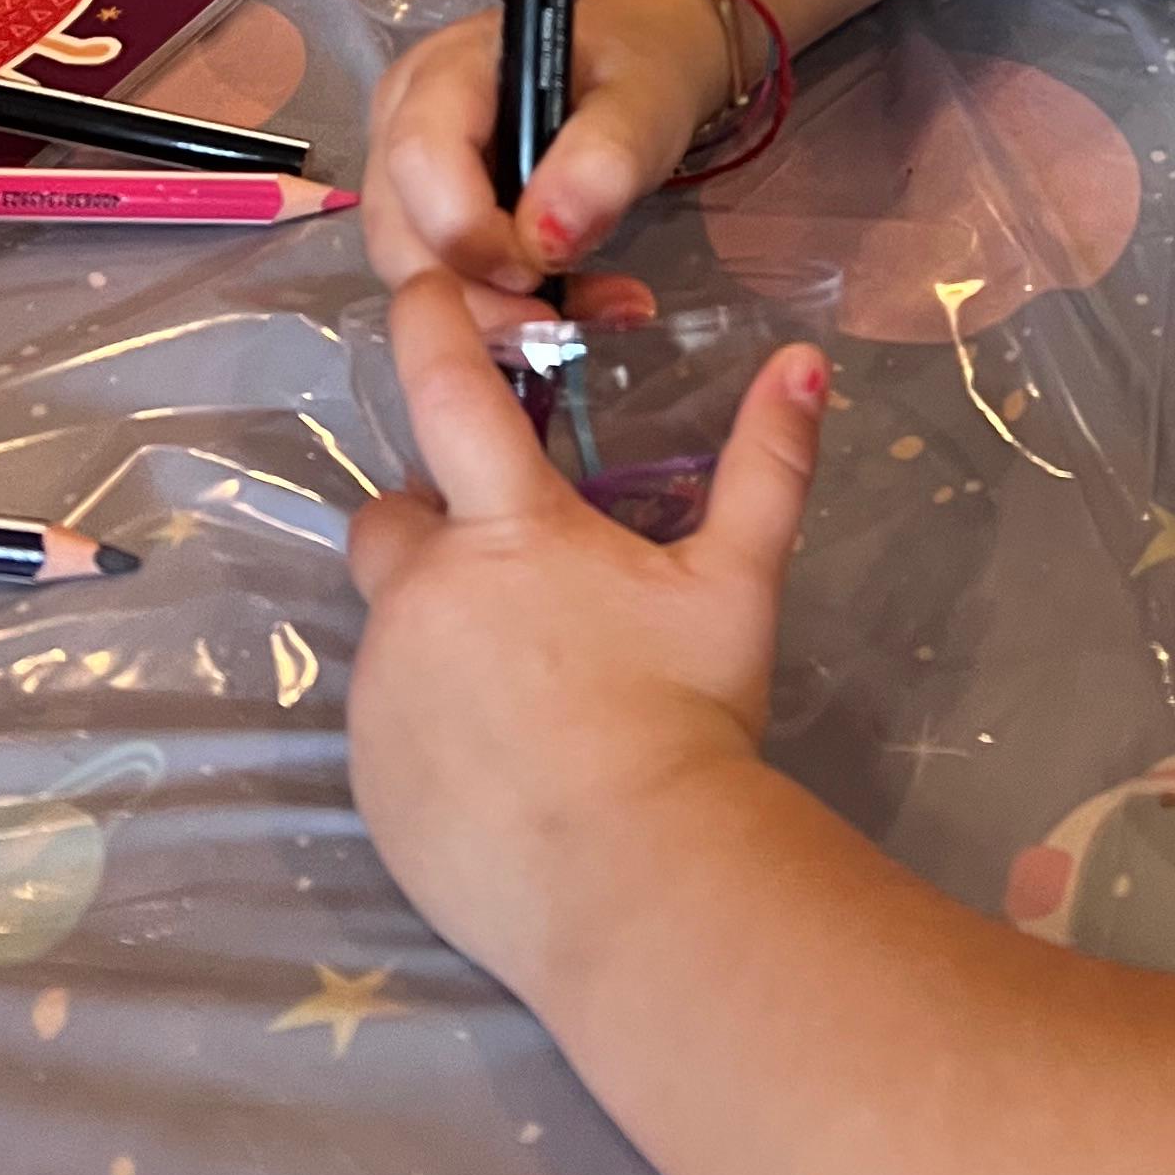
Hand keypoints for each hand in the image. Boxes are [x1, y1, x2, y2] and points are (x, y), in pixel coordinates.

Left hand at [347, 272, 824, 1003]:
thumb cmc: (687, 718)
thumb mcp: (738, 586)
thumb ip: (768, 465)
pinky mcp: (368, 777)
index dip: (426, 322)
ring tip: (524, 685)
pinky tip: (500, 758)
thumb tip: (805, 359)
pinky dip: (428, 716)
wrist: (631, 888)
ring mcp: (384, 691)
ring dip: (439, 625)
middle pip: (392, 517)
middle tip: (513, 571)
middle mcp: (424, 595)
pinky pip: (386, 718)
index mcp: (509, 531)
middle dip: (435, 522)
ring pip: (392, 624)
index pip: (447, 389)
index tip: (418, 285)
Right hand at [365, 0, 729, 308]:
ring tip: (592, 308)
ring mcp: (406, 173)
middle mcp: (402, 120)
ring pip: (413, 271)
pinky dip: (503, 311)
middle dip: (478, 294)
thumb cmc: (636, 67)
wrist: (638, 65)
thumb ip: (605, 156)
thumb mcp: (643, 99)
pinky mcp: (425, 217)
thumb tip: (548, 238)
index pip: (419, 158)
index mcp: (446, 70)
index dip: (468, 229)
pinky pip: (442, 282)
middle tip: (564, 319)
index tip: (542, 266)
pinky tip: (574, 310)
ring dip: (495, 312)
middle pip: (400, 231)